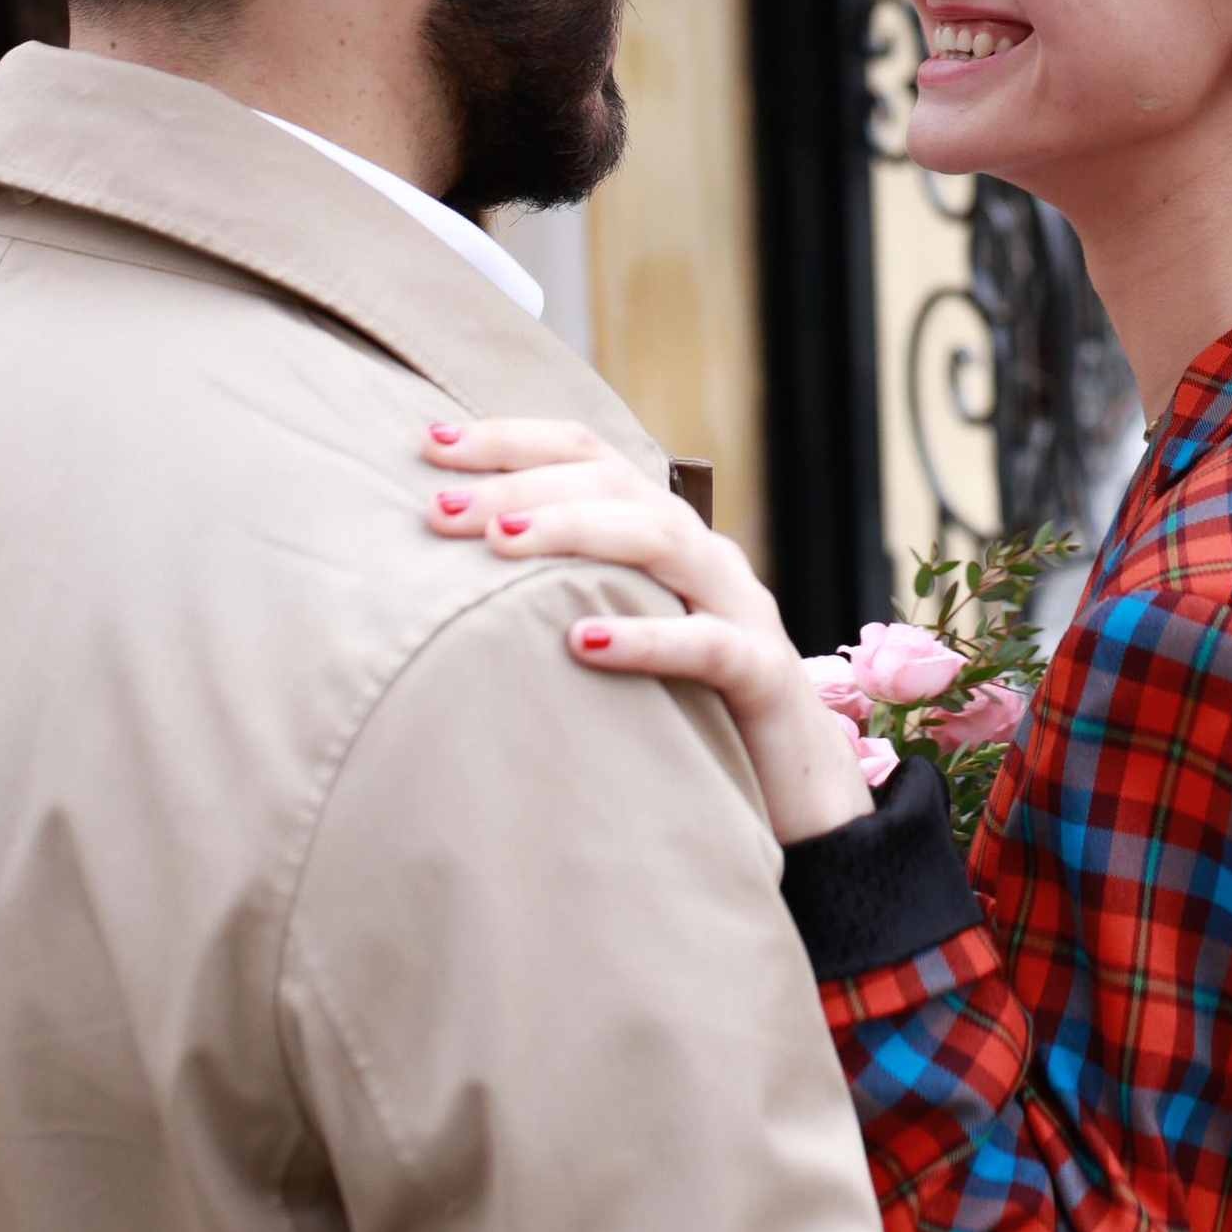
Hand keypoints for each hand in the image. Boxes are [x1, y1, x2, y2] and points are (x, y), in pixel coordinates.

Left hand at [422, 420, 875, 844]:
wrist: (802, 792)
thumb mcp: (623, 636)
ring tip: (499, 540)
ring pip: (662, 539)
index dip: (513, 439)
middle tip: (439, 506)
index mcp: (665, 535)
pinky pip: (706, 645)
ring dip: (574, 531)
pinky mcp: (762, 675)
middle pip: (616, 483)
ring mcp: (740, 609)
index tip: (430, 441)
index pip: (590, 456)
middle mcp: (704, 556)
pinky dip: (645, 638)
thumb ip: (565, 597)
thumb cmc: (691, 711)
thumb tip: (449, 578)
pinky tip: (583, 643)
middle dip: (523, 483)